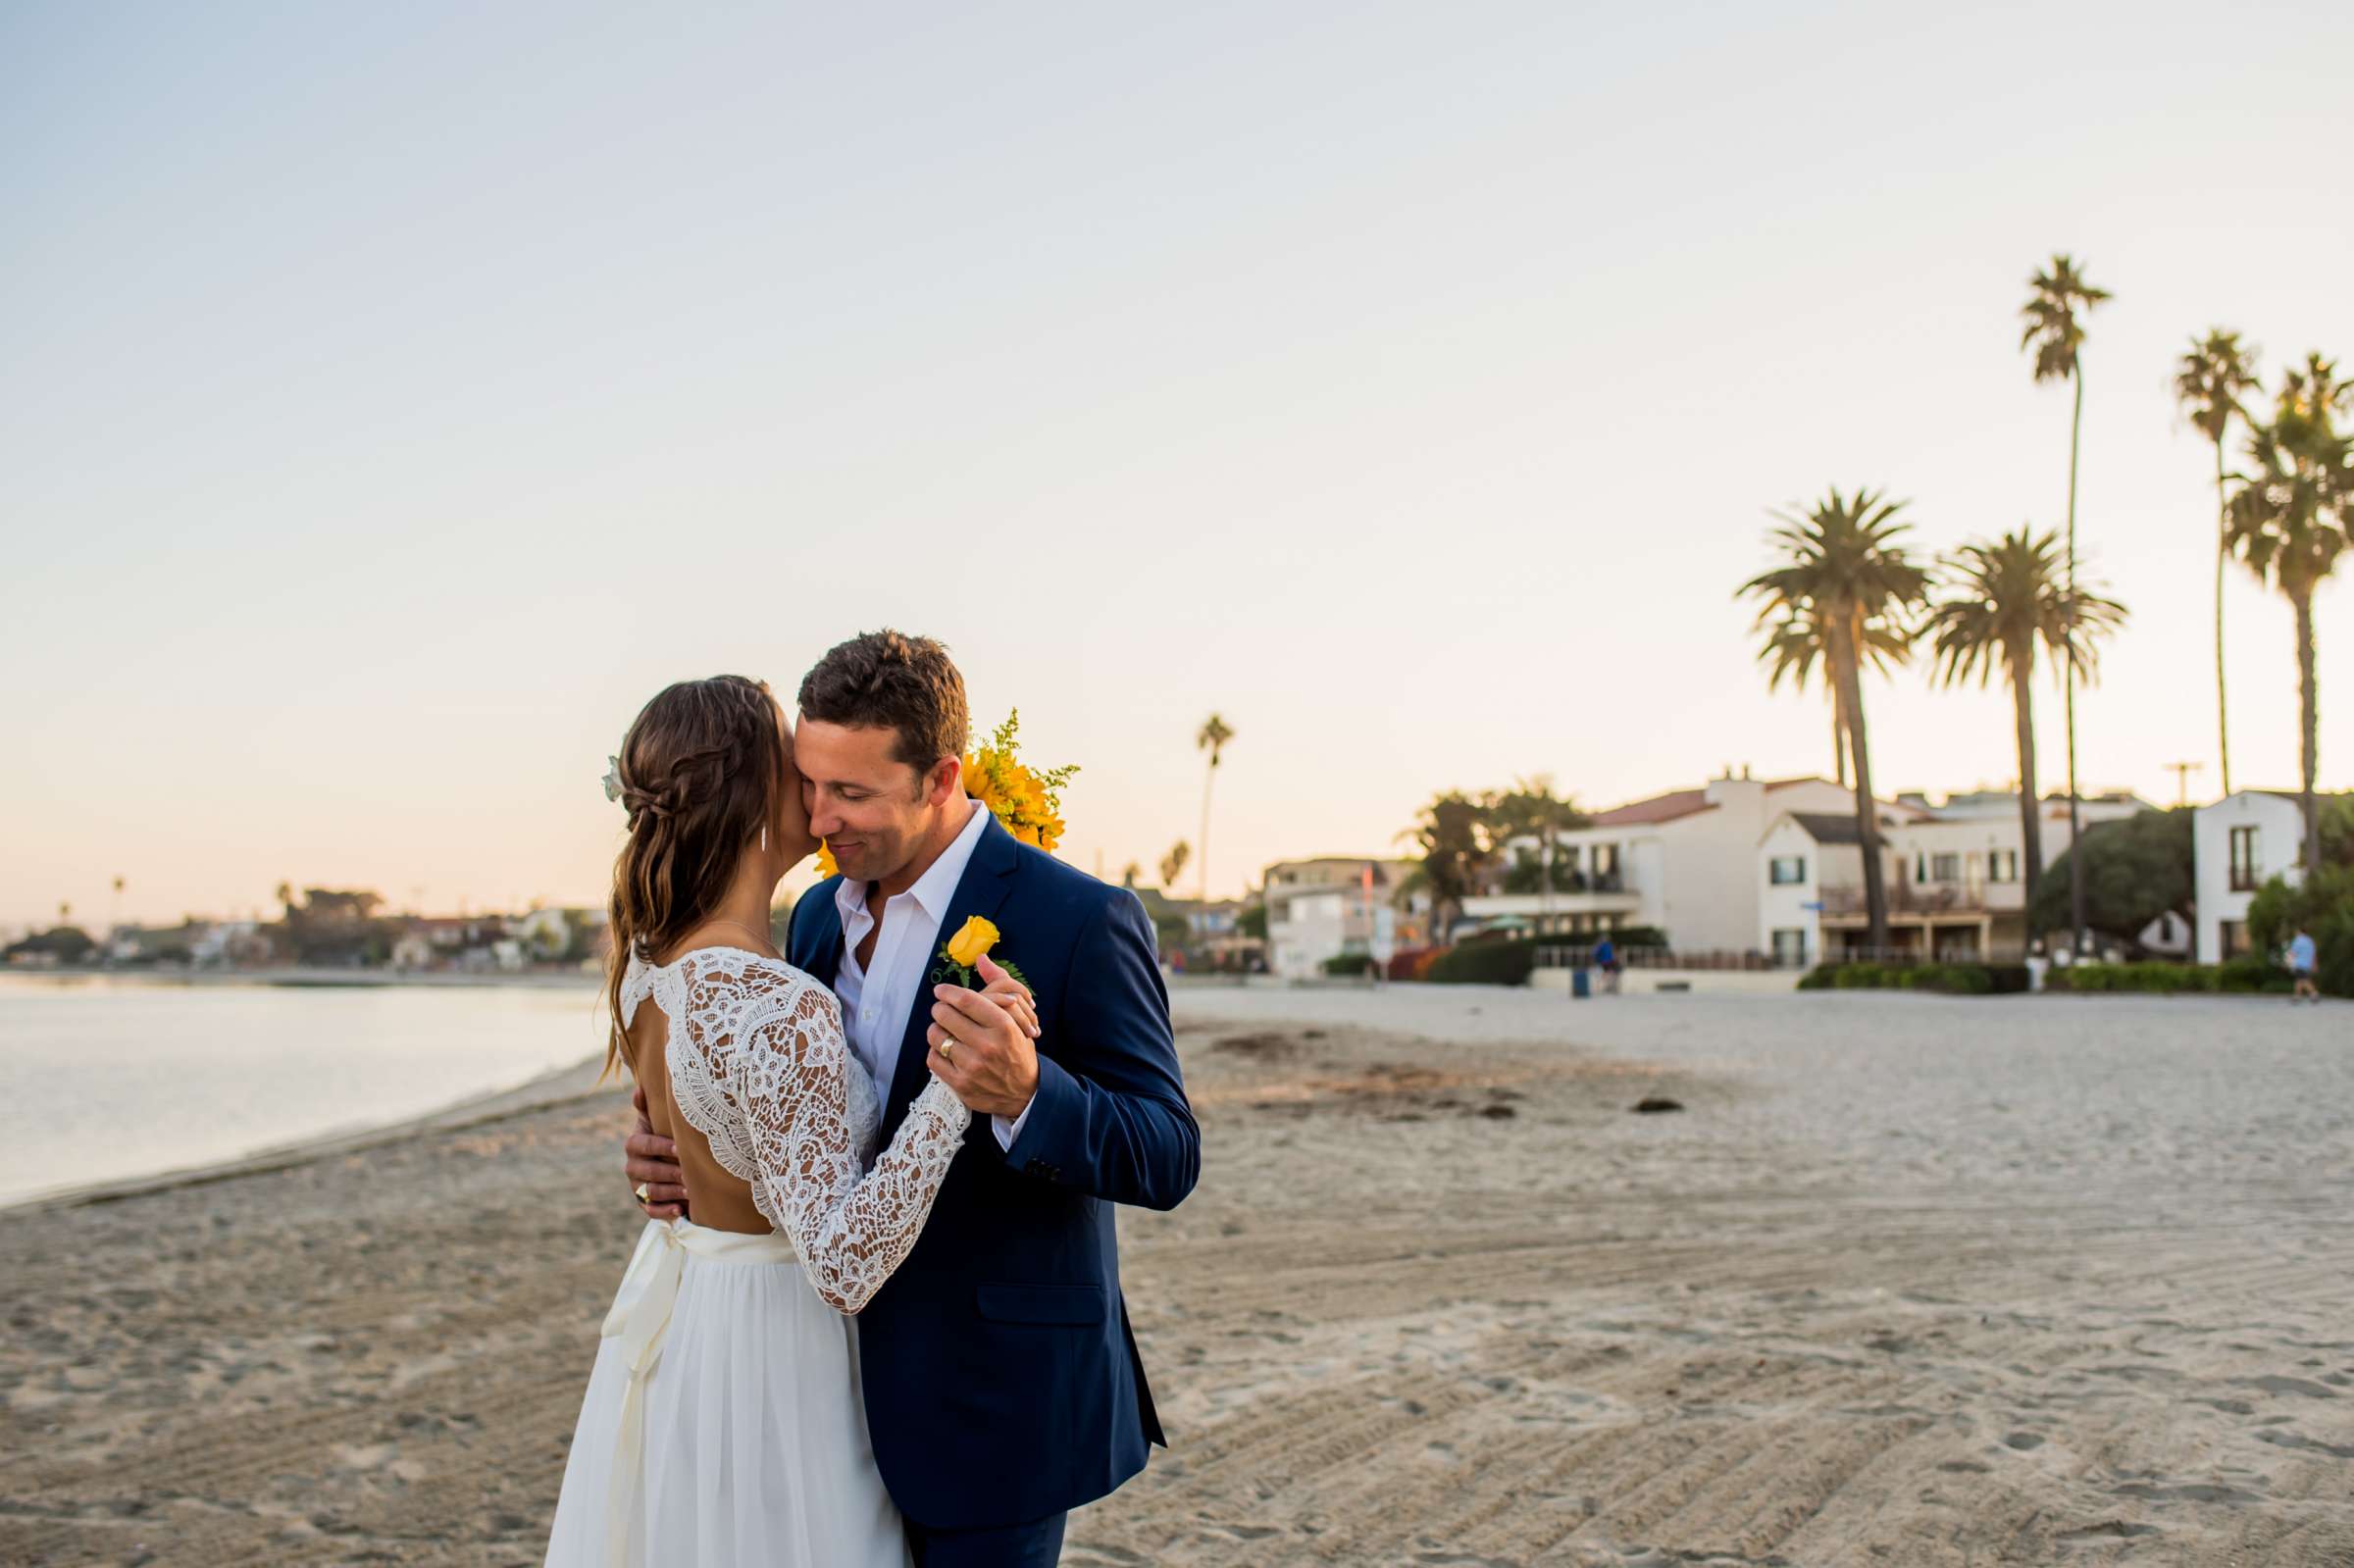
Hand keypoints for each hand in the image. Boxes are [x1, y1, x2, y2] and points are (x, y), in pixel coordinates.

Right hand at [625, 1082, 688, 1219]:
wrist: (669, 1161)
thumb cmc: (666, 1135)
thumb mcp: (657, 1120)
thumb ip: (649, 1106)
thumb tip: (639, 1089)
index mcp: (634, 1144)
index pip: (643, 1144)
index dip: (660, 1147)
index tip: (680, 1148)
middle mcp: (632, 1166)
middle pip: (646, 1171)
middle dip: (669, 1172)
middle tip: (689, 1173)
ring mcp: (637, 1186)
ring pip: (651, 1191)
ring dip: (670, 1192)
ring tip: (690, 1191)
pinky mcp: (645, 1204)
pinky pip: (651, 1211)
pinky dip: (665, 1212)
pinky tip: (680, 1211)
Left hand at [927, 954, 1039, 1118]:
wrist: (1024, 1092)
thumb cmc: (1017, 1048)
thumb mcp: (1018, 1017)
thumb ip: (1000, 984)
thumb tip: (981, 958)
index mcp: (1004, 1026)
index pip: (966, 1000)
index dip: (948, 991)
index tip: (941, 990)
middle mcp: (988, 1046)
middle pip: (945, 1014)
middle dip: (940, 1008)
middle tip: (943, 1010)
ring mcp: (973, 1067)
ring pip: (935, 1036)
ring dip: (937, 1030)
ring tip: (945, 1030)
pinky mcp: (960, 1084)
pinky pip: (933, 1059)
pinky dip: (936, 1052)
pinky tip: (947, 1050)